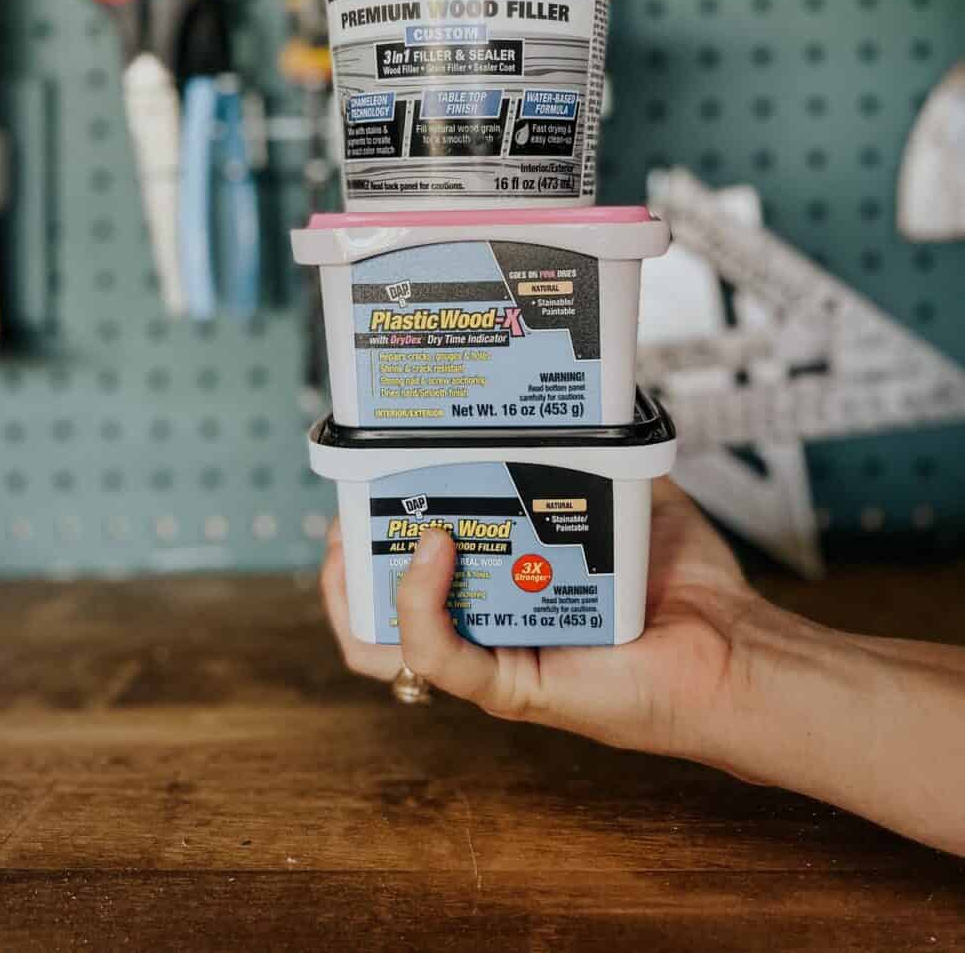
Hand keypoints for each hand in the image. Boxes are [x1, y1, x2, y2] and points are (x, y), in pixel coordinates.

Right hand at [320, 476, 755, 762]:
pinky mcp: (508, 686)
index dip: (369, 520)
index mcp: (497, 580)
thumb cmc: (683, 582)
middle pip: (374, 599)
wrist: (732, 642)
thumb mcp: (623, 491)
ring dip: (353, 585)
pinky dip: (417, 603)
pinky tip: (433, 550)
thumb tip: (570, 389)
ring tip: (356, 535)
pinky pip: (438, 655)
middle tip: (349, 499)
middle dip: (343, 548)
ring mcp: (489, 656)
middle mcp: (483, 620)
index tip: (364, 470)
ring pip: (381, 640)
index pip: (404, 560)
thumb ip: (589, 447)